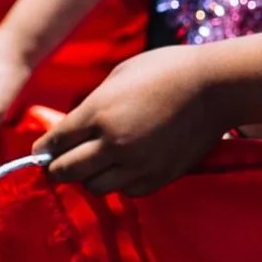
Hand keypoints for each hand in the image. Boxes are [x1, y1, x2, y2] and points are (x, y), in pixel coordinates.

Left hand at [38, 45, 228, 196]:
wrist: (218, 86)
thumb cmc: (167, 70)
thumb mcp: (119, 76)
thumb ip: (92, 105)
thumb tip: (73, 129)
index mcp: (98, 113)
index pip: (53, 143)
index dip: (43, 149)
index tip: (44, 151)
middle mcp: (113, 143)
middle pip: (66, 172)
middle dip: (57, 168)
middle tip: (60, 164)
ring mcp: (138, 163)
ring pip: (95, 187)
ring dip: (91, 177)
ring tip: (98, 165)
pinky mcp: (161, 175)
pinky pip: (128, 191)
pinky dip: (122, 183)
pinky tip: (128, 167)